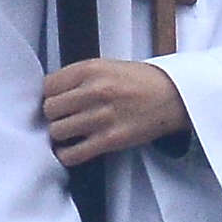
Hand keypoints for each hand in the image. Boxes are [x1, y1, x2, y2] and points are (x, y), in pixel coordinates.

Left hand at [40, 56, 191, 163]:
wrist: (174, 96)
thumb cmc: (140, 81)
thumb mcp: (106, 66)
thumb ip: (79, 77)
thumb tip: (50, 93)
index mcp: (90, 69)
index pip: (48, 86)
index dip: (49, 95)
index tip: (55, 101)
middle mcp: (94, 91)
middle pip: (49, 109)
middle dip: (53, 115)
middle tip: (63, 117)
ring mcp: (102, 117)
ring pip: (57, 131)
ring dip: (60, 134)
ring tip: (69, 133)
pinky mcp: (110, 140)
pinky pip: (73, 154)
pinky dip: (67, 155)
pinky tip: (71, 150)